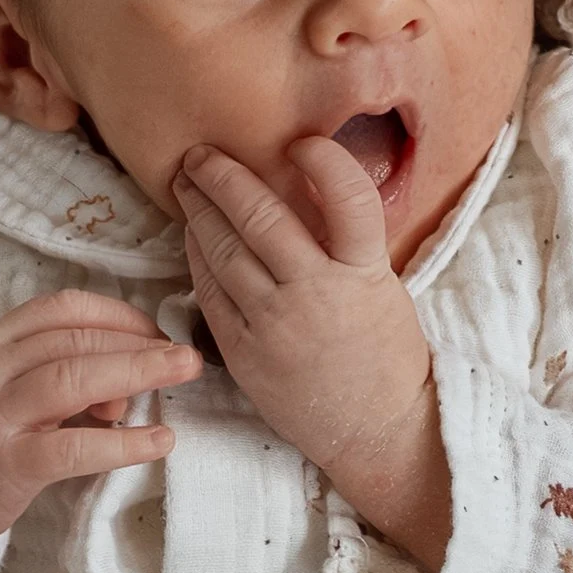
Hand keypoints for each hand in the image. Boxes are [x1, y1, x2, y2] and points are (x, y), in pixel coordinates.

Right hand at [0, 289, 195, 572]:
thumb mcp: (9, 389)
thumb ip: (62, 375)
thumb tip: (129, 383)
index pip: (62, 309)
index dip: (118, 314)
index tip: (156, 331)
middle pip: (75, 340)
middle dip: (140, 343)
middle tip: (188, 355)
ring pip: (73, 379)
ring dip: (137, 372)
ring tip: (182, 376)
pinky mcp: (6, 465)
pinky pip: (74, 447)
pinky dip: (123, 443)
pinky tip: (159, 441)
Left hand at [176, 139, 451, 571]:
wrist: (378, 430)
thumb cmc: (386, 357)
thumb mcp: (383, 290)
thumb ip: (347, 244)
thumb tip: (305, 190)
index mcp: (364, 274)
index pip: (348, 197)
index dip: (323, 160)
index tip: (302, 142)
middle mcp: (316, 294)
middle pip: (260, 217)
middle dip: (223, 176)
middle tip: (202, 153)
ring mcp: (275, 325)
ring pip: (224, 251)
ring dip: (199, 210)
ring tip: (186, 184)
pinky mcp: (245, 353)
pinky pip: (210, 292)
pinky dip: (197, 257)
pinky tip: (192, 236)